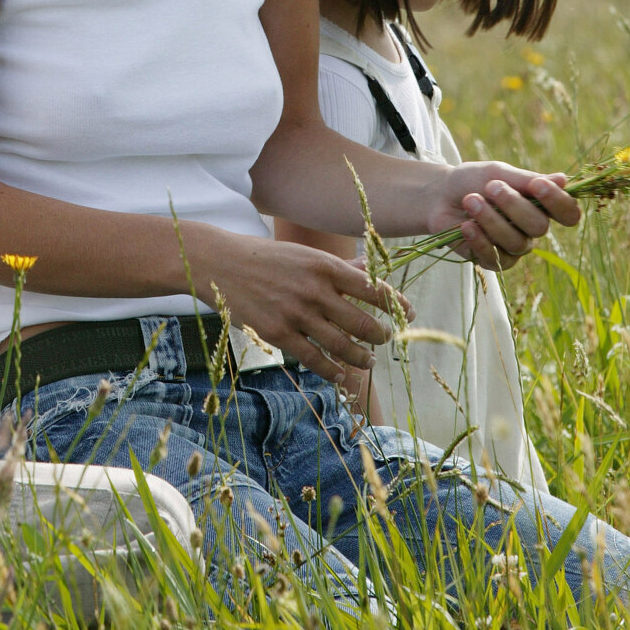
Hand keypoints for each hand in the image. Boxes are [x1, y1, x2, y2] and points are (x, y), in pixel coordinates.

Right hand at [198, 230, 409, 386]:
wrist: (220, 263)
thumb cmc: (266, 257)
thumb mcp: (304, 255)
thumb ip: (339, 267)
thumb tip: (370, 271)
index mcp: (324, 266)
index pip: (373, 289)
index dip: (397, 304)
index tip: (409, 313)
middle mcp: (314, 290)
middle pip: (363, 323)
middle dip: (382, 335)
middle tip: (386, 339)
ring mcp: (295, 314)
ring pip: (342, 346)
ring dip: (362, 357)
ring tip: (369, 359)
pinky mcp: (278, 334)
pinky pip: (314, 360)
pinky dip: (334, 371)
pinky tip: (342, 375)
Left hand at [424, 163, 578, 269]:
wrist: (438, 195)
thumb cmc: (472, 181)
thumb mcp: (498, 172)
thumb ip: (527, 180)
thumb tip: (563, 179)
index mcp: (540, 205)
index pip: (568, 213)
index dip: (559, 202)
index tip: (537, 185)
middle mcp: (531, 229)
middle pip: (539, 227)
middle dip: (514, 205)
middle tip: (490, 187)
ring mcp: (513, 247)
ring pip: (516, 242)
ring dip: (491, 219)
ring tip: (470, 200)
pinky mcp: (493, 260)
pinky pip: (495, 258)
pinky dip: (479, 240)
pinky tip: (466, 225)